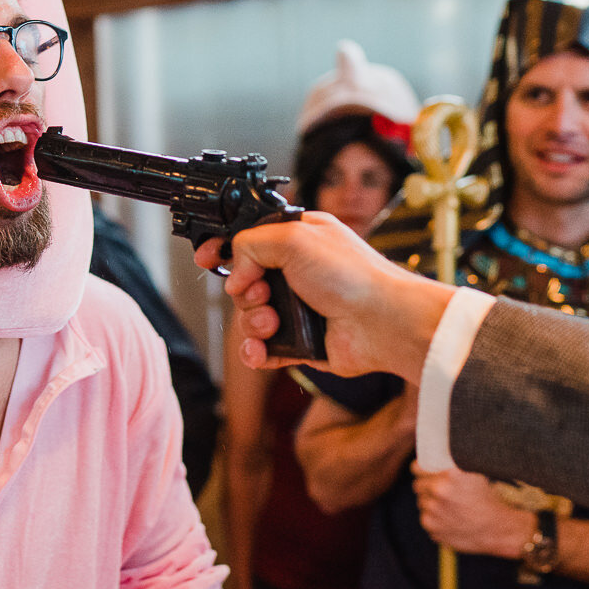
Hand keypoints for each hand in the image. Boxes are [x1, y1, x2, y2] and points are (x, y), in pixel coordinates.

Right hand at [193, 213, 452, 381]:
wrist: (382, 323)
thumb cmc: (352, 275)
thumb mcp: (293, 237)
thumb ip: (250, 244)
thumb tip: (236, 271)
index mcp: (296, 240)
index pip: (248, 240)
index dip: (223, 249)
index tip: (206, 257)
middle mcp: (296, 272)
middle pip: (243, 282)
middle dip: (245, 292)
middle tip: (263, 293)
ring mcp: (297, 308)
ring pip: (248, 317)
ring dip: (252, 322)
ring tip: (272, 324)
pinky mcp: (298, 341)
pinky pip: (262, 348)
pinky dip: (257, 351)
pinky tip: (262, 350)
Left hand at [411, 463, 530, 556]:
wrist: (498, 529)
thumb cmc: (489, 499)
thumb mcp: (476, 473)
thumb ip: (456, 462)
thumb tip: (443, 447)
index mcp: (451, 473)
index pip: (417, 467)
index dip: (421, 469)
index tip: (425, 472)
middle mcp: (439, 489)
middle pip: (417, 485)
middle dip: (426, 487)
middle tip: (440, 491)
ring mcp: (434, 509)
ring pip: (421, 502)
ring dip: (430, 503)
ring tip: (448, 506)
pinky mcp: (431, 526)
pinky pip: (425, 518)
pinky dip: (434, 518)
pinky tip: (449, 518)